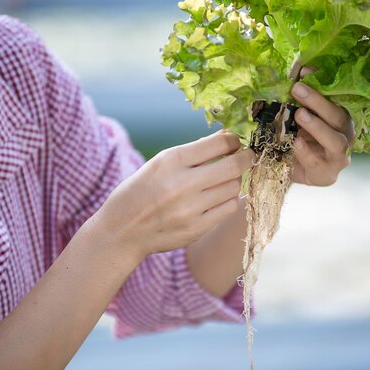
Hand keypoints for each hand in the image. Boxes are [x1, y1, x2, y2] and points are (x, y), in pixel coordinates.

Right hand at [94, 130, 254, 259]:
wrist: (122, 230)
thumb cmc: (141, 191)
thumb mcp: (159, 164)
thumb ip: (192, 152)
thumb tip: (227, 139)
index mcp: (171, 160)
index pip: (219, 144)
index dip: (234, 140)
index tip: (236, 142)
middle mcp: (182, 183)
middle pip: (233, 166)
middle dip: (246, 158)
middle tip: (248, 156)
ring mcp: (191, 208)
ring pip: (233, 188)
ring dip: (234, 181)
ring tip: (224, 180)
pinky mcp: (197, 228)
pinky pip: (228, 209)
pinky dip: (228, 200)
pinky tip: (219, 197)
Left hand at [289, 75, 354, 185]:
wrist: (293, 171)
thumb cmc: (300, 140)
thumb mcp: (298, 119)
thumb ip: (299, 101)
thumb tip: (294, 74)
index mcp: (341, 119)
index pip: (336, 98)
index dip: (322, 84)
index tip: (304, 71)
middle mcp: (345, 136)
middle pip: (337, 117)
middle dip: (317, 102)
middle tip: (297, 89)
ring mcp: (339, 158)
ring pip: (335, 142)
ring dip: (317, 127)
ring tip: (299, 115)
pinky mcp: (327, 175)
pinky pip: (318, 163)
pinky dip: (306, 152)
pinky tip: (296, 142)